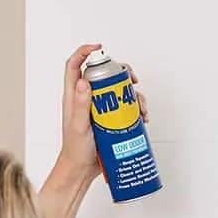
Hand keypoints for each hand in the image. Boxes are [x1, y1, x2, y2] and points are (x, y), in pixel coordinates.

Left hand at [58, 43, 148, 180]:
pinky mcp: (111, 120)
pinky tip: (143, 118)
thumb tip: (84, 81)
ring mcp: (100, 109)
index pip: (75, 66)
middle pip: (104, 75)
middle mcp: (87, 99)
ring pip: (119, 92)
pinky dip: (137, 110)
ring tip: (141, 108)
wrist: (82, 170)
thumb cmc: (75, 150)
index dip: (85, 52)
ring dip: (134, 95)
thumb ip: (80, 105)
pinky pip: (125, 109)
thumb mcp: (79, 126)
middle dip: (121, 73)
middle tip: (132, 80)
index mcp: (74, 96)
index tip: (100, 47)